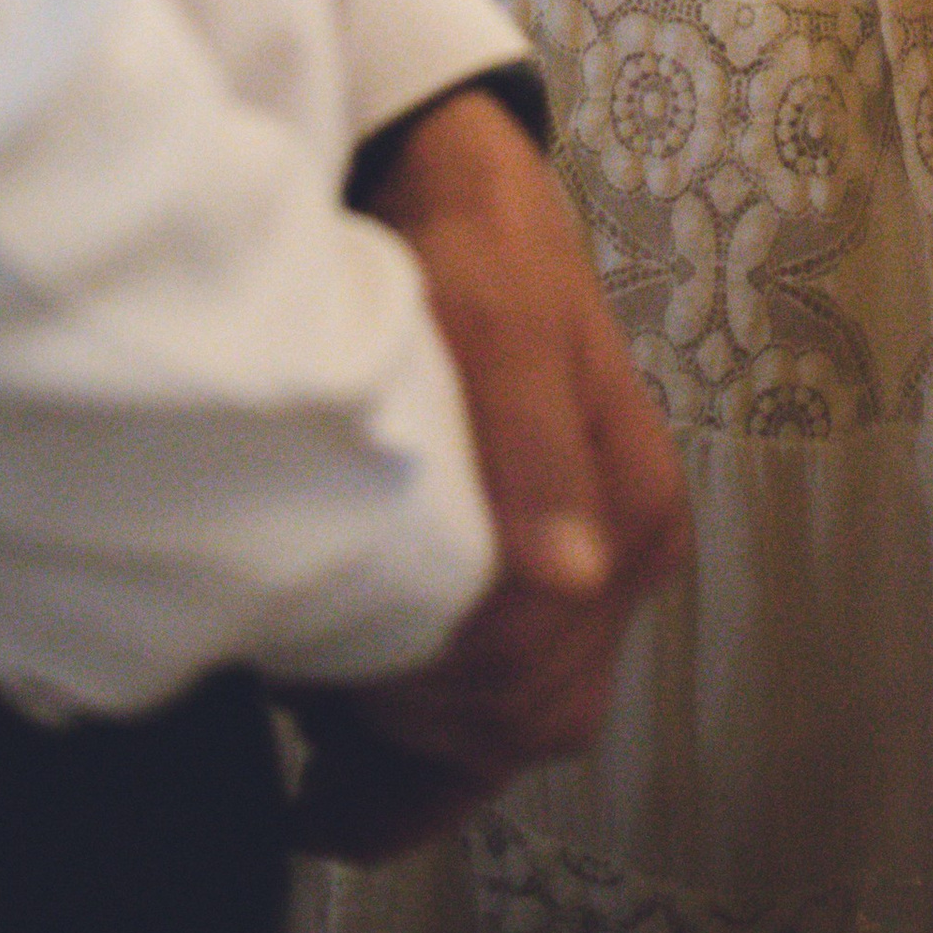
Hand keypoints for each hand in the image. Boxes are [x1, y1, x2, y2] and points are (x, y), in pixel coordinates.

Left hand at [322, 91, 685, 812]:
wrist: (456, 184)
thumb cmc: (479, 247)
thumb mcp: (501, 317)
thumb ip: (531, 439)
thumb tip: (570, 577)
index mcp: (632, 514)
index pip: (536, 672)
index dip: (429, 703)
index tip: (322, 690)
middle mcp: (620, 559)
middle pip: (526, 716)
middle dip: (418, 745)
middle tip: (300, 720)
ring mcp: (580, 567)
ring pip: (509, 721)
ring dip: (414, 748)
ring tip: (311, 724)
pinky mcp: (534, 564)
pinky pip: (493, 692)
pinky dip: (421, 734)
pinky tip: (342, 721)